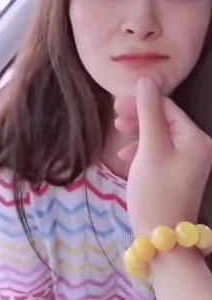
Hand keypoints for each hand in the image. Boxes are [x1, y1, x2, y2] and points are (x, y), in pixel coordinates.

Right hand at [114, 77, 211, 236]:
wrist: (160, 235)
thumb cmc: (155, 190)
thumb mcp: (149, 148)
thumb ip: (148, 112)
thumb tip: (145, 79)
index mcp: (197, 138)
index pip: (167, 108)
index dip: (141, 104)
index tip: (114, 109)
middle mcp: (200, 146)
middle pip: (165, 120)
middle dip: (139, 119)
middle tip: (115, 122)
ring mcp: (191, 161)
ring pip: (161, 135)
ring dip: (139, 134)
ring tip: (119, 140)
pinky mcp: (180, 172)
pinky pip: (161, 151)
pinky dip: (143, 150)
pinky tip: (127, 157)